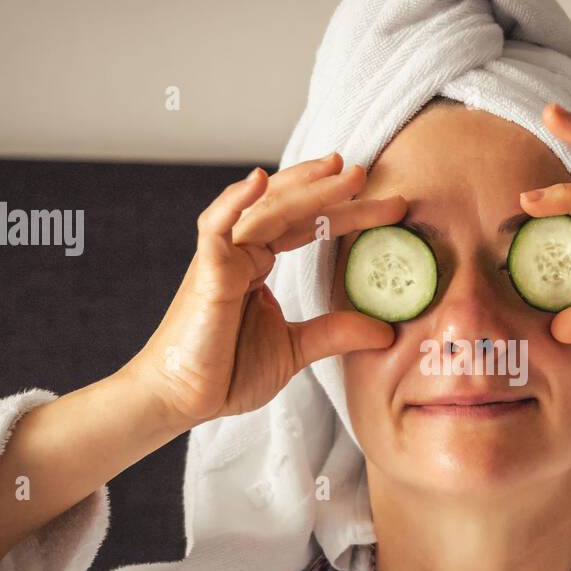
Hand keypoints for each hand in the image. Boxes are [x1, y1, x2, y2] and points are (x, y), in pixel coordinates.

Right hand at [125, 152, 405, 430]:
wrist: (180, 401)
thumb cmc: (226, 373)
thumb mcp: (295, 349)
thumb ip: (336, 333)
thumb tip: (387, 330)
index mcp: (257, 265)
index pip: (307, 227)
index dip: (346, 213)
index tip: (389, 208)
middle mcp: (240, 253)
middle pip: (290, 209)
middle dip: (329, 190)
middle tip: (366, 172)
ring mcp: (221, 258)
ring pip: (264, 210)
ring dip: (301, 188)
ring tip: (338, 170)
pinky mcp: (205, 273)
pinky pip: (217, 228)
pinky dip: (234, 202)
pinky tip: (258, 181)